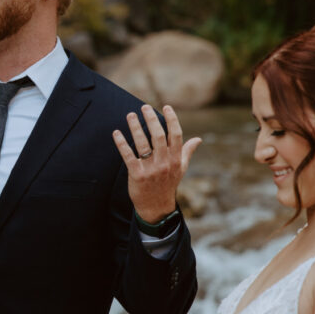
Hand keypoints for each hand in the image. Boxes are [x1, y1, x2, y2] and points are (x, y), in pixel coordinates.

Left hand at [112, 104, 201, 223]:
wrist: (156, 207)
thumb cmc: (168, 184)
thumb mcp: (181, 169)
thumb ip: (187, 152)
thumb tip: (198, 139)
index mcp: (176, 159)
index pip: (176, 135)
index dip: (172, 119)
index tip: (166, 107)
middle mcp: (165, 163)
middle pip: (159, 136)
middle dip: (152, 119)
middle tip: (144, 107)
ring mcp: (151, 169)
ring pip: (143, 143)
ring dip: (135, 127)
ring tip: (130, 115)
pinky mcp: (137, 175)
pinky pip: (128, 156)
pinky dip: (121, 143)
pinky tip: (116, 133)